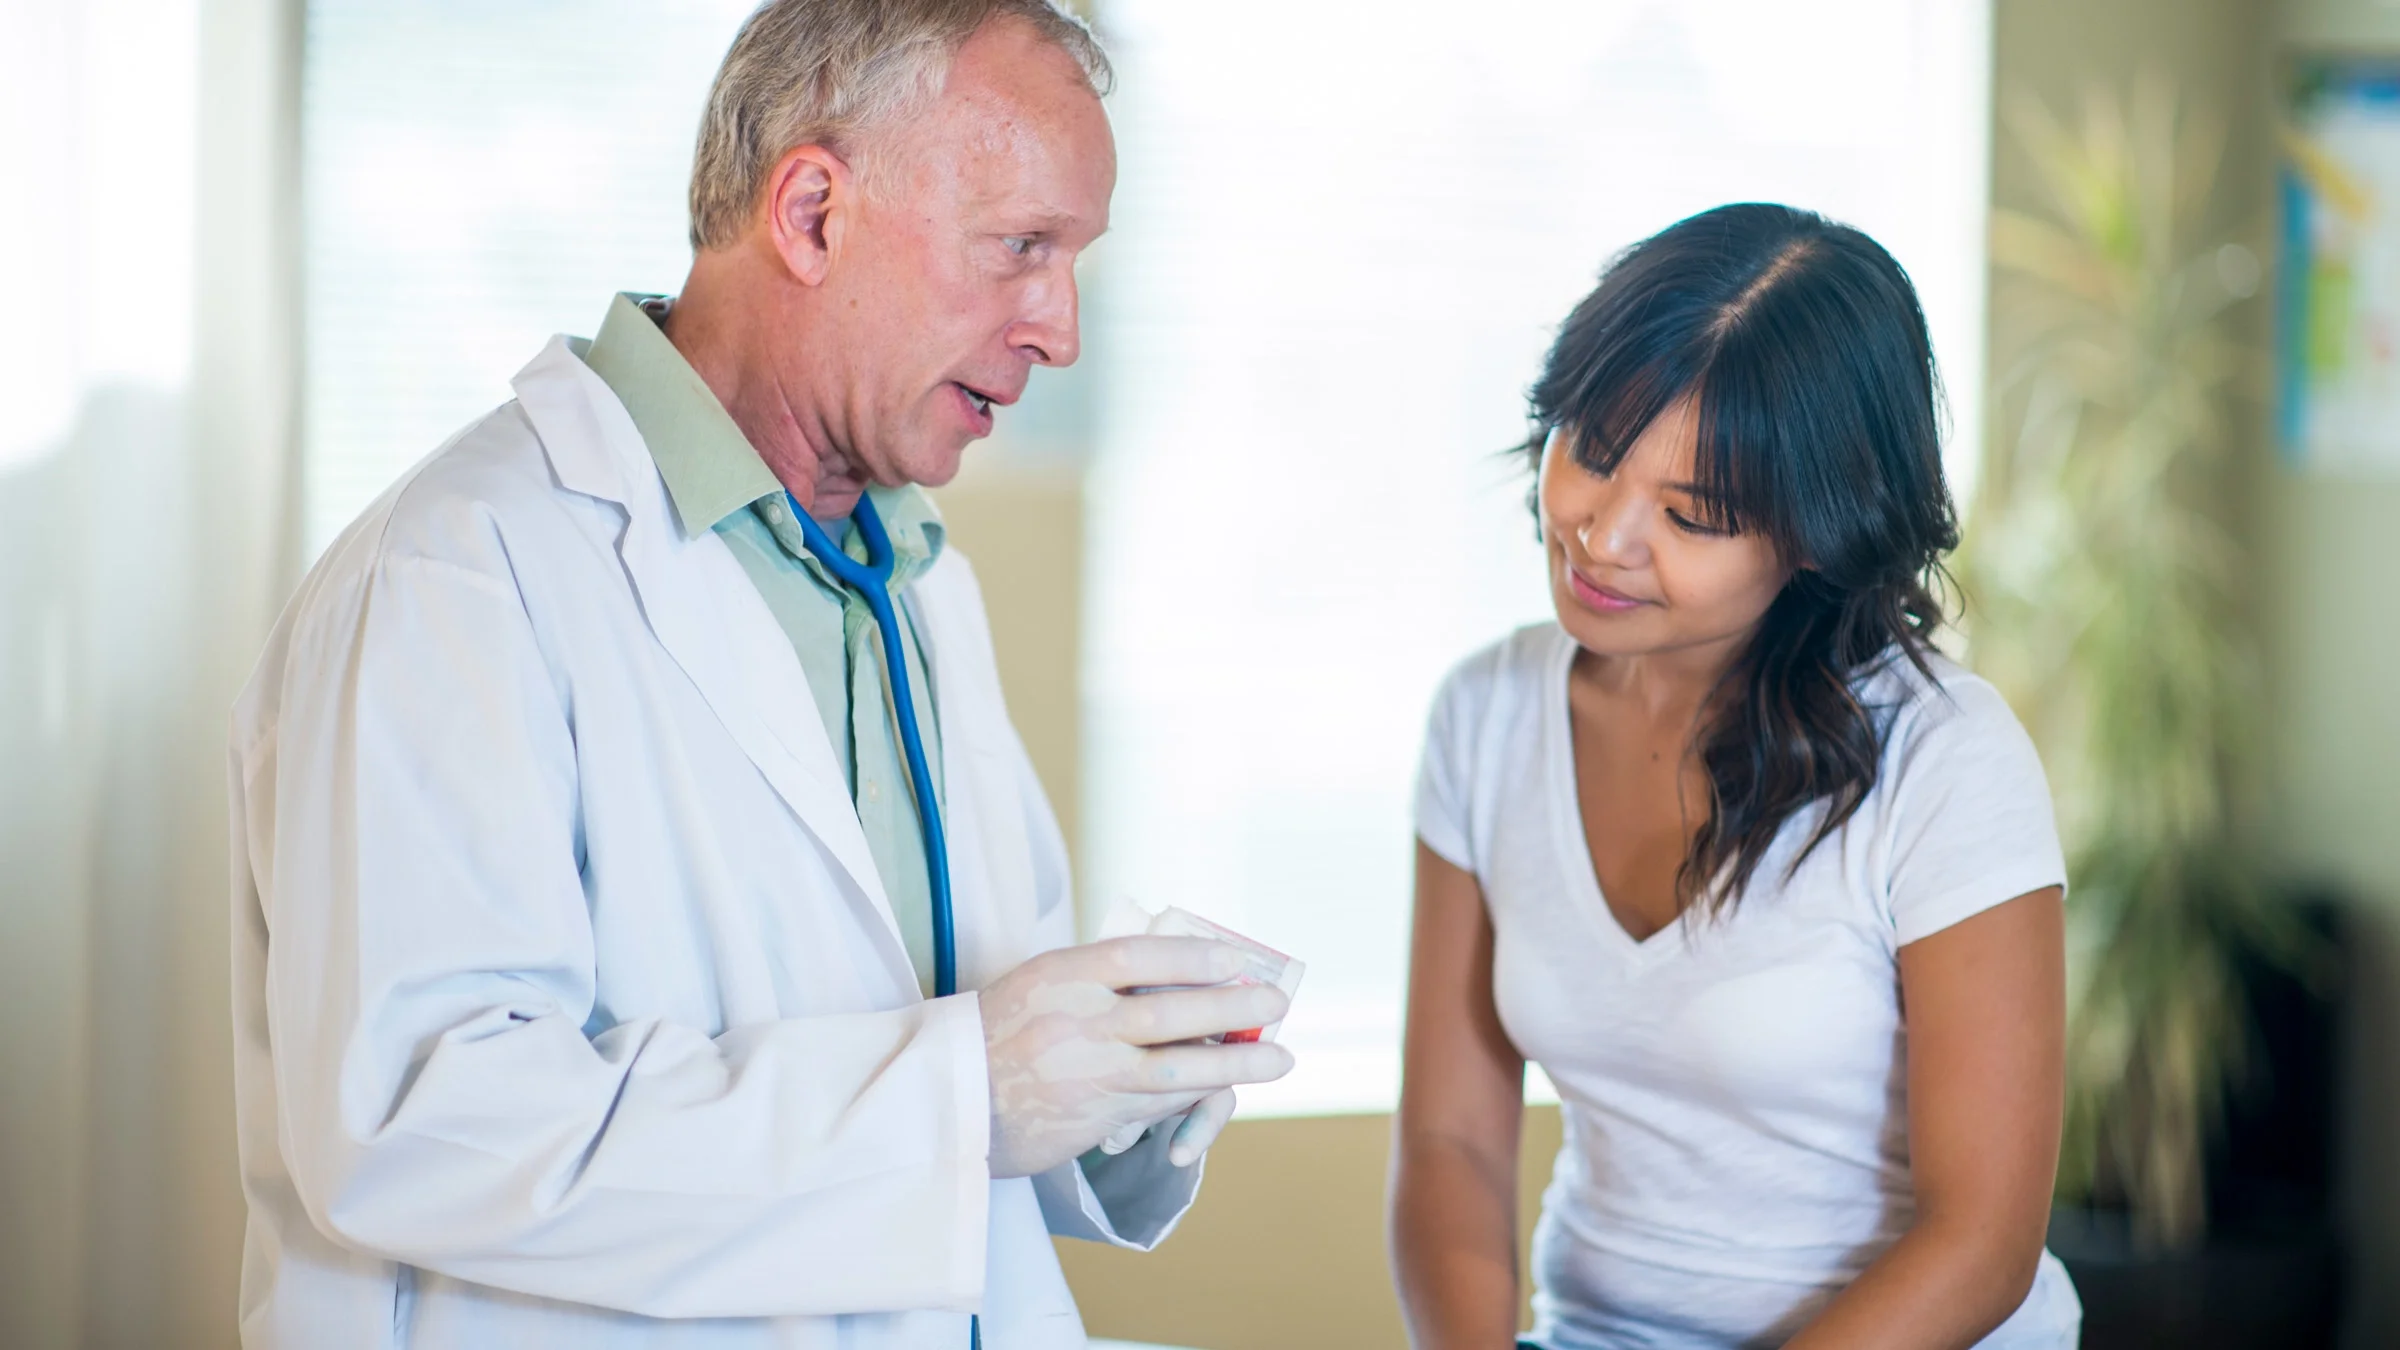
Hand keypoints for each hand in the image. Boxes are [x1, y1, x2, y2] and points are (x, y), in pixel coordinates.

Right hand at [979, 937, 1294, 1178]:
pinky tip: (1224, 1084)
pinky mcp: (1094, 1116)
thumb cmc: (1000, 1034)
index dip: (1192, 956)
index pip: (1136, 956)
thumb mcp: (1039, 985)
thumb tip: (1179, 969)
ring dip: (1236, 1063)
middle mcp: (1075, 1021)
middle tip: (1274, 1001)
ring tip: (1281, 1059)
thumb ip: (1096, 977)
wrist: (949, 1101)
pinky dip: (1195, 1093)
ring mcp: (1086, 1072)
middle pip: (1169, 1013)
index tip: (1234, 958)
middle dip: (1231, 1008)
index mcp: (1059, 975)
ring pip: (1177, 1068)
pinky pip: (1158, 1102)